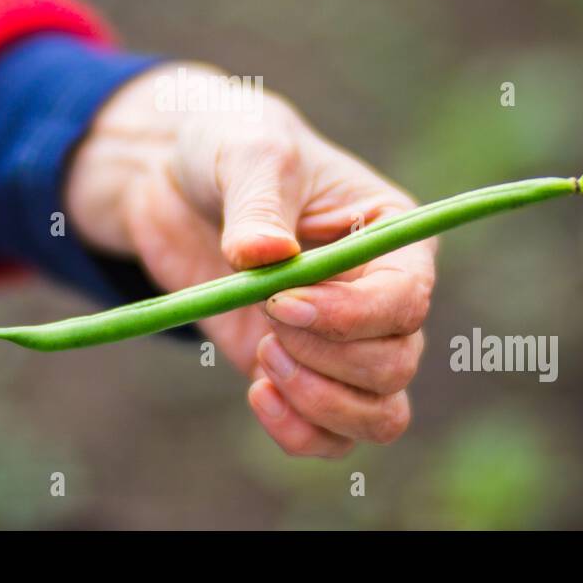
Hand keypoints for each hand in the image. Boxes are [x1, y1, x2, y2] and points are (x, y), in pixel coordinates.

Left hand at [65, 62, 435, 457]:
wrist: (176, 179)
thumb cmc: (232, 146)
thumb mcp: (247, 154)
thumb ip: (257, 205)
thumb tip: (264, 257)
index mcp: (393, 237)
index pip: (406, 300)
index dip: (349, 315)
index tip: (279, 301)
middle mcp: (381, 296)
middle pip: (396, 364)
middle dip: (328, 357)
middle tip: (263, 316)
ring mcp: (342, 342)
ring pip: (378, 413)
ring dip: (321, 403)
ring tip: (263, 355)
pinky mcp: (297, 372)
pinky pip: (329, 436)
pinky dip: (300, 432)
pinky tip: (257, 393)